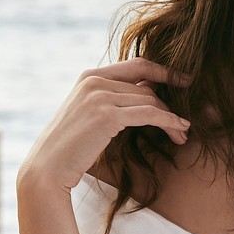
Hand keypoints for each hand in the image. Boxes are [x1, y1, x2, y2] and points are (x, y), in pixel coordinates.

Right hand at [16, 57, 191, 195]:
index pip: (137, 65)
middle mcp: (94, 80)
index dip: (165, 71)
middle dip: (170, 104)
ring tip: (183, 133)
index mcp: (90, 76)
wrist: (48, 168)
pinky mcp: (107, 115)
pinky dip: (169, 121)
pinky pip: (150, 113)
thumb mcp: (90, 114)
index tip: (185, 80)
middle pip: (147, 86)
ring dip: (172, 117)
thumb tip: (148, 92)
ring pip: (151, 100)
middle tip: (185, 123)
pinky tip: (180, 130)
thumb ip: (113, 99)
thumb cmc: (71, 147)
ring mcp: (100, 96)